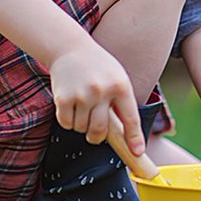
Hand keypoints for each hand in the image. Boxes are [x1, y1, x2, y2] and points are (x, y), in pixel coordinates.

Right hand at [48, 39, 144, 154]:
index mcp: (120, 86)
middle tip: (95, 134)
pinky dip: (68, 121)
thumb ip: (122, 102)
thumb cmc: (98, 66)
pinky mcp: (63, 98)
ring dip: (81, 126)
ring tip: (82, 109)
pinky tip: (71, 106)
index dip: (134, 138)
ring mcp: (82, 94)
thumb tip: (128, 136)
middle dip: (97, 138)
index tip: (137, 152)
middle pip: (100, 131)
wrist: (70, 48)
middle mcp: (102, 90)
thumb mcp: (117, 77)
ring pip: (81, 128)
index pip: (130, 118)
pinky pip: (66, 123)